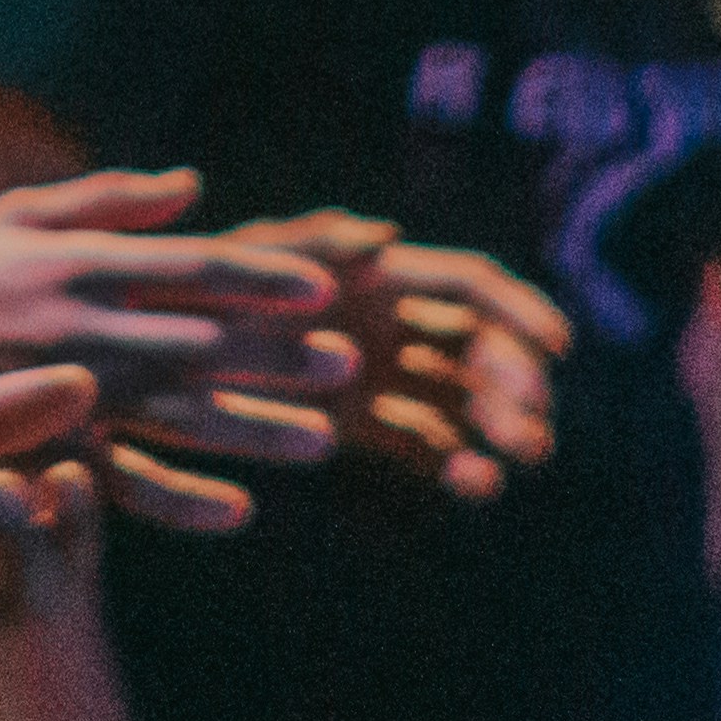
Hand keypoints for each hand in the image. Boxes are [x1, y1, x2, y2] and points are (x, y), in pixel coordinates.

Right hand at [0, 171, 358, 464]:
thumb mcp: (20, 215)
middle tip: (350, 367)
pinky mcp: (42, 449)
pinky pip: (120, 482)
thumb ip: (110, 200)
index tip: (325, 289)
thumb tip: (194, 186)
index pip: (190, 267)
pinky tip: (237, 512)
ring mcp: (63, 394)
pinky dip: (179, 499)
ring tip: (323, 444)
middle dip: (277, 356)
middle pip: (200, 343)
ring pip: (177, 415)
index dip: (260, 278)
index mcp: (81, 262)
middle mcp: (81, 326)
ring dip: (253, 429)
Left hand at [182, 212, 568, 513]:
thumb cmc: (201, 286)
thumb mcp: (252, 255)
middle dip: (513, 380)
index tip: (558, 347)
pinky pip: (420, 442)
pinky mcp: (359, 424)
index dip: (519, 309)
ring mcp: (381, 376)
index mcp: (382, 274)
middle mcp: (393, 322)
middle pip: (477, 348)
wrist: (162, 350)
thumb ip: (315, 242)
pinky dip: (454, 460)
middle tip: (532, 422)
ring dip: (497, 425)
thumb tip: (388, 236)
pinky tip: (476, 484)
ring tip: (518, 458)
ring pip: (459, 400)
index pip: (470, 287)